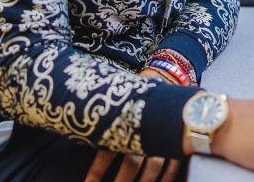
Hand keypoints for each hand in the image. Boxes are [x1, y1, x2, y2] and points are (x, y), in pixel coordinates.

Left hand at [85, 67, 181, 181]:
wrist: (165, 81)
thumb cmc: (135, 98)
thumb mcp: (116, 106)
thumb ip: (100, 123)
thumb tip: (76, 136)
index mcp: (125, 122)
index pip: (107, 152)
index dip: (97, 172)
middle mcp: (144, 130)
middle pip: (131, 165)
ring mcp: (162, 137)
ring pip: (152, 168)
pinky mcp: (177, 142)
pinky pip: (173, 166)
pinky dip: (166, 179)